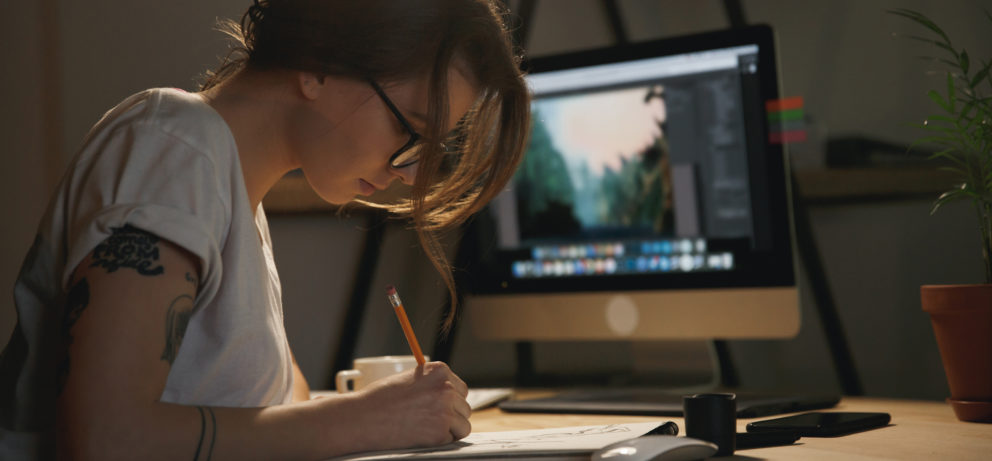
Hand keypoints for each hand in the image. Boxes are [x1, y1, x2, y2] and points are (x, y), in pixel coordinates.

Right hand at [346, 362, 470, 449]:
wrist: (363, 417)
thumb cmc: (380, 398)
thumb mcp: (409, 379)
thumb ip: (431, 384)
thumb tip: (450, 396)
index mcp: (439, 371)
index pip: (460, 388)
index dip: (450, 399)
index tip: (438, 406)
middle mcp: (446, 388)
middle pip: (464, 406)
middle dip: (451, 415)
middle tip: (430, 420)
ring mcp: (445, 411)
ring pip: (463, 424)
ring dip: (450, 429)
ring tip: (427, 428)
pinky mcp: (440, 433)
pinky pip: (452, 439)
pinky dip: (441, 441)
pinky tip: (422, 435)